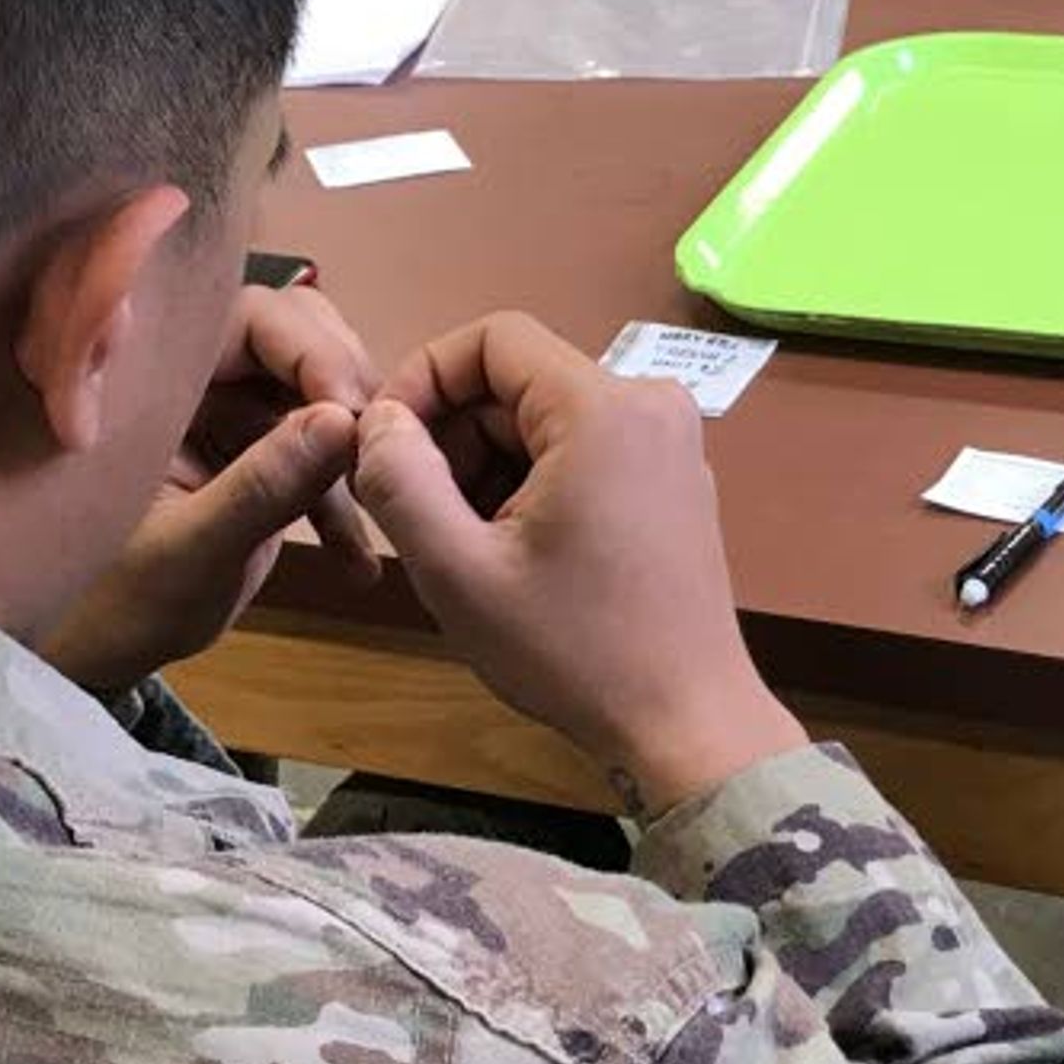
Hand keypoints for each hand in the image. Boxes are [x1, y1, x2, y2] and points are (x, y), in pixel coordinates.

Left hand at [36, 282, 385, 691]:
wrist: (87, 656)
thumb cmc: (108, 603)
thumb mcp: (191, 551)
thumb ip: (262, 486)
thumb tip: (343, 420)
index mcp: (155, 377)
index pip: (250, 318)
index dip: (311, 349)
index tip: (352, 412)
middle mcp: (194, 380)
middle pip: (295, 340)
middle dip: (343, 390)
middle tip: (378, 449)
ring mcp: (225, 417)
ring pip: (315, 396)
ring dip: (352, 451)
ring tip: (382, 504)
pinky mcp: (252, 459)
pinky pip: (313, 457)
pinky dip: (339, 505)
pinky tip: (357, 565)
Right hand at [349, 311, 804, 812]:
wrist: (686, 724)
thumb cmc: (573, 652)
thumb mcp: (458, 571)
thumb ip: (398, 481)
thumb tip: (377, 421)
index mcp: (603, 408)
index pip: (492, 339)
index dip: (423, 378)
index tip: (385, 446)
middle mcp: (649, 405)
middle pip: (518, 383)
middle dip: (454, 439)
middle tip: (417, 519)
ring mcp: (670, 445)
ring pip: (545, 421)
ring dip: (488, 470)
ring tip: (467, 550)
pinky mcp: (674, 483)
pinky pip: (583, 452)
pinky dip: (533, 487)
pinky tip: (514, 558)